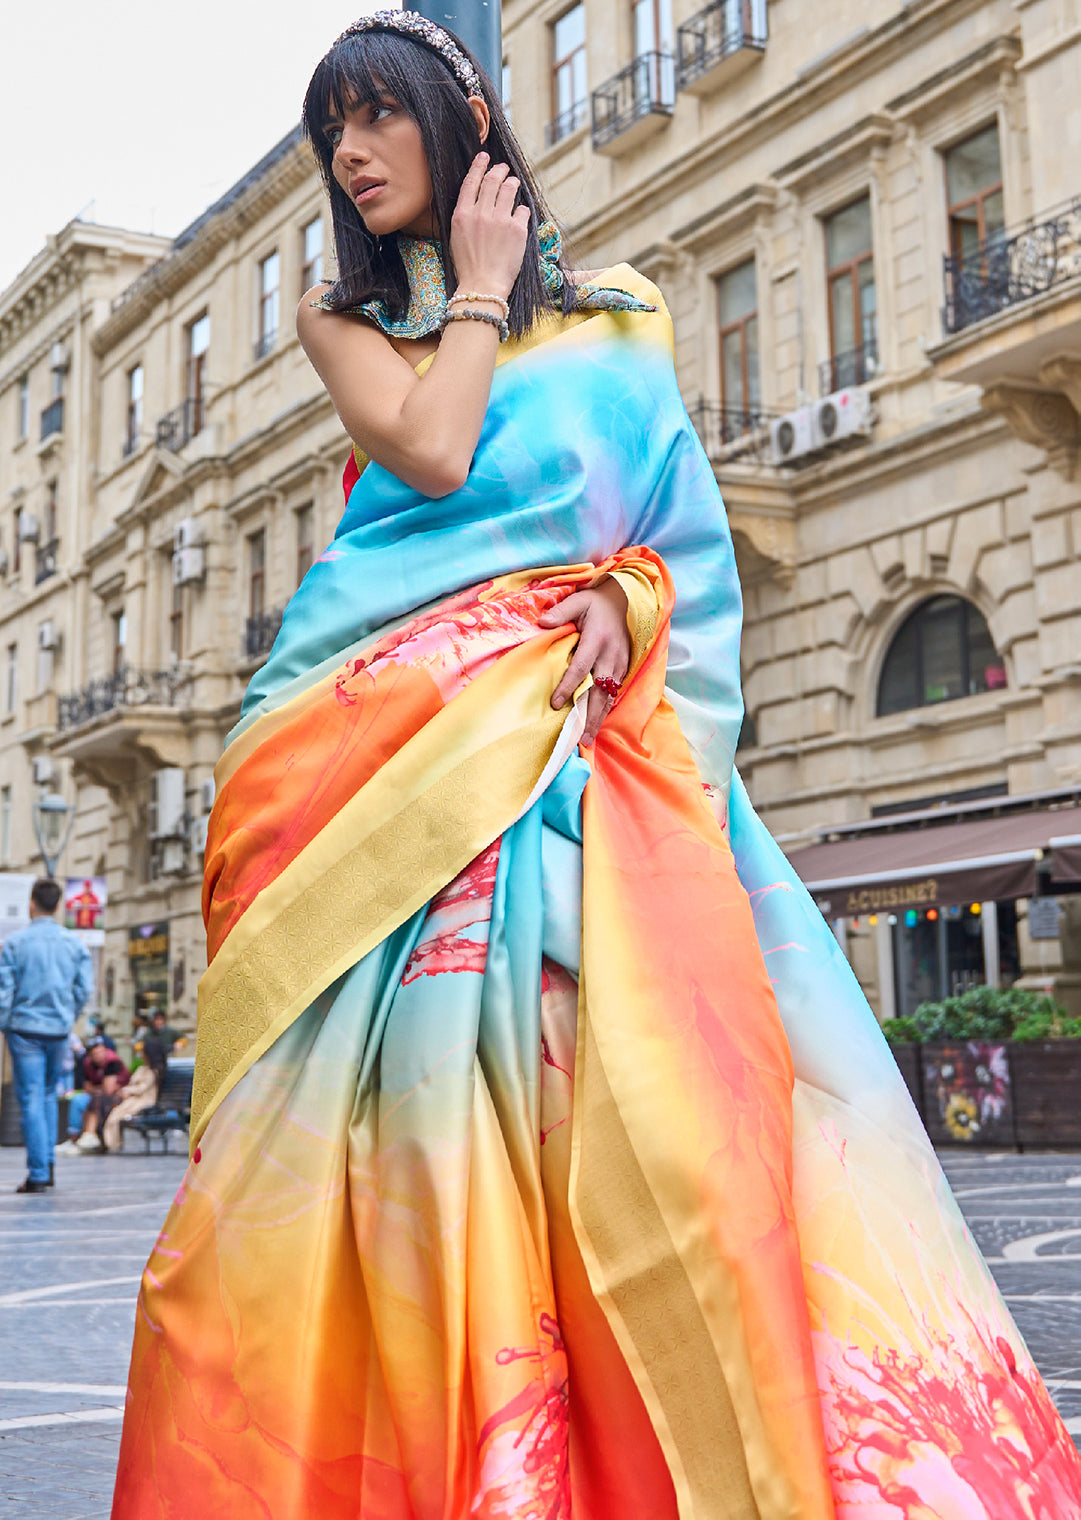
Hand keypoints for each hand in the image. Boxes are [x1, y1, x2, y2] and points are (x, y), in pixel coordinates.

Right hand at [449, 152, 530, 299]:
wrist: (483, 286)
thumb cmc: (468, 267)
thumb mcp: (456, 237)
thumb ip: (465, 216)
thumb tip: (476, 200)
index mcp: (462, 215)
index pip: (471, 181)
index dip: (479, 165)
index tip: (485, 157)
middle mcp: (480, 213)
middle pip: (492, 180)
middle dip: (499, 170)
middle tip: (504, 168)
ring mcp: (500, 220)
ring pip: (509, 189)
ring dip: (512, 183)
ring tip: (514, 183)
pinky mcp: (517, 229)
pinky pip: (521, 210)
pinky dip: (521, 209)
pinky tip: (519, 214)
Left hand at [538, 578, 631, 746]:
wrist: (625, 600)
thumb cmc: (596, 602)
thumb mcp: (578, 600)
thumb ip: (560, 612)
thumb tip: (542, 623)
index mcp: (596, 639)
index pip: (581, 667)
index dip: (568, 686)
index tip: (555, 703)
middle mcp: (610, 654)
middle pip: (599, 690)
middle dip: (589, 715)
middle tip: (578, 737)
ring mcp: (620, 663)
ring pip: (609, 696)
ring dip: (599, 718)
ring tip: (587, 738)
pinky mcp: (624, 667)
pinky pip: (615, 692)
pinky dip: (606, 709)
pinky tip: (597, 723)